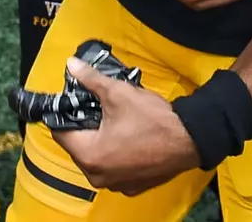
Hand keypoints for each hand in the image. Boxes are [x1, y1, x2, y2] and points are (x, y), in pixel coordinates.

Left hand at [53, 56, 199, 195]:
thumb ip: (91, 80)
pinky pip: (114, 169)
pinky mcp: (132, 186)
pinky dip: (117, 155)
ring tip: (115, 121)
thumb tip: (72, 65)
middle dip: (85, 127)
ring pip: (97, 158)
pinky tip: (129, 139)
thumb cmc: (154, 120)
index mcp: (89, 155)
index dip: (66, 113)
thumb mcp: (118, 93)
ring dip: (101, 141)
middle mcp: (98, 176)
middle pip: (79, 147)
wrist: (190, 139)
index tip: (75, 102)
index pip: (61, 133)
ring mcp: (115, 184)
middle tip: (99, 108)